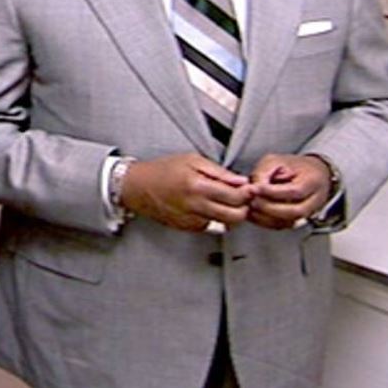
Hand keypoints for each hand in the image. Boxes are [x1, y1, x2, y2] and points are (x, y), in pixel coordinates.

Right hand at [120, 153, 251, 230]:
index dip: (247, 193)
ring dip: (230, 214)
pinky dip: (214, 217)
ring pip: (224, 224)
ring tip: (225, 200)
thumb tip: (240, 180)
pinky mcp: (187, 227)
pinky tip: (207, 205)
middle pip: (234, 217)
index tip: (250, 188)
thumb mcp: (192, 160)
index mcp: (197, 186)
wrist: (138, 187)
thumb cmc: (162, 170)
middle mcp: (195, 206)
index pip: (234, 197)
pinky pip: (210, 226)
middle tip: (243, 198)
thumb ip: (219, 172)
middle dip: (244, 208)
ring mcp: (191, 220)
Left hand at [245, 154, 332, 229]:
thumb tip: (253, 188)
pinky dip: (265, 222)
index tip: (256, 188)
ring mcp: (307, 213)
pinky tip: (253, 213)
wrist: (308, 175)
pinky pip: (281, 226)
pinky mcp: (297, 221)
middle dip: (268, 207)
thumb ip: (264, 172)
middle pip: (294, 211)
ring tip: (251, 206)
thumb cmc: (292, 167)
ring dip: (265, 217)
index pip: (295, 191)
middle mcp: (314, 200)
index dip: (273, 192)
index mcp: (313, 181)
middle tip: (252, 199)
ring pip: (287, 222)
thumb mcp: (276, 160)